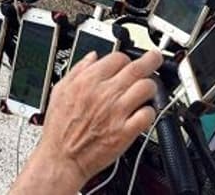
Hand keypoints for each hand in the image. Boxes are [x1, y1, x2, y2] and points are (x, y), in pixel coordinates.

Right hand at [10, 50, 162, 193]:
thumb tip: (92, 57)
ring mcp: (117, 112)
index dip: (125, 59)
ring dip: (150, 87)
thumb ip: (77, 70)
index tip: (127, 63)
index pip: (118, 58)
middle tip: (155, 60)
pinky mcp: (126, 131)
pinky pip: (148, 114)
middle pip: (138, 68)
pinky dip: (149, 112)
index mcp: (88, 81)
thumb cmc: (58, 129)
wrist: (61, 158)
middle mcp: (104, 93)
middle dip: (151, 61)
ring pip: (147, 88)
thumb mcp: (60, 91)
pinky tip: (143, 113)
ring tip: (147, 91)